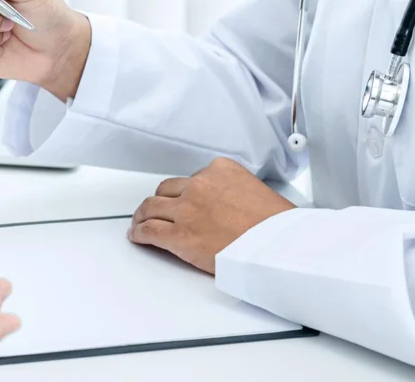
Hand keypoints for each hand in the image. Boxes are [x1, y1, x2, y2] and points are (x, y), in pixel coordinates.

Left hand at [128, 158, 295, 273]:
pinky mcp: (179, 235)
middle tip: (156, 209)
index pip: (192, 177)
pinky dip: (139, 233)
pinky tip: (137, 235)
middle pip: (167, 190)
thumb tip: (224, 204)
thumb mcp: (255, 190)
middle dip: (161, 200)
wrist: (277, 245)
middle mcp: (199, 185)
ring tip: (140, 221)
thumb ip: (233, 190)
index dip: (185, 191)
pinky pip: (149, 231)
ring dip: (143, 214)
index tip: (183, 199)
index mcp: (219, 170)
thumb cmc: (275, 225)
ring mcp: (186, 209)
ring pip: (152, 207)